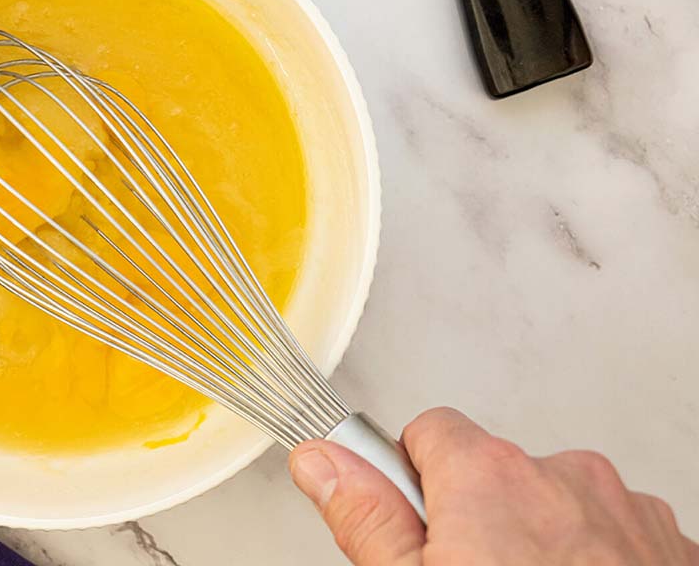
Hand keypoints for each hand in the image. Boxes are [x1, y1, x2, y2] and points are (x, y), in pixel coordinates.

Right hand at [290, 407, 697, 564]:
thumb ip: (367, 517)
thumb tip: (321, 462)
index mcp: (490, 476)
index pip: (428, 432)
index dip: (412, 484)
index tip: (415, 529)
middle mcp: (564, 476)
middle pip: (494, 473)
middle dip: (477, 518)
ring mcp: (625, 511)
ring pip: (556, 506)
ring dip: (539, 542)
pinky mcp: (667, 545)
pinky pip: (612, 534)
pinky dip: (593, 561)